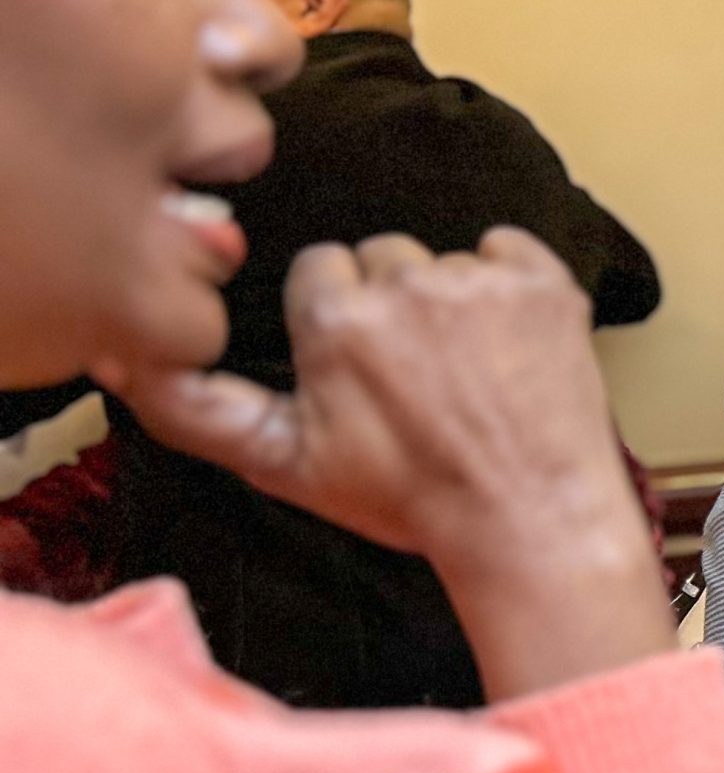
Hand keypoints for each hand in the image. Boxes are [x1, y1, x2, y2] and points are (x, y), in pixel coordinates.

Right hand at [108, 231, 671, 699]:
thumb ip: (200, 410)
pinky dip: (513, 286)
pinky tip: (514, 347)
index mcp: (333, 314)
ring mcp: (480, 281)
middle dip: (396, 307)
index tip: (365, 368)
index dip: (341, 320)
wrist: (530, 521)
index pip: (320, 271)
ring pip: (448, 261)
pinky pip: (512, 250)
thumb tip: (131, 366)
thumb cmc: (411, 498)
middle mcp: (404, 282)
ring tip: (476, 375)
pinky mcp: (544, 284)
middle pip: (384, 258)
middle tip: (423, 378)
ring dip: (457, 304)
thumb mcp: (285, 464)